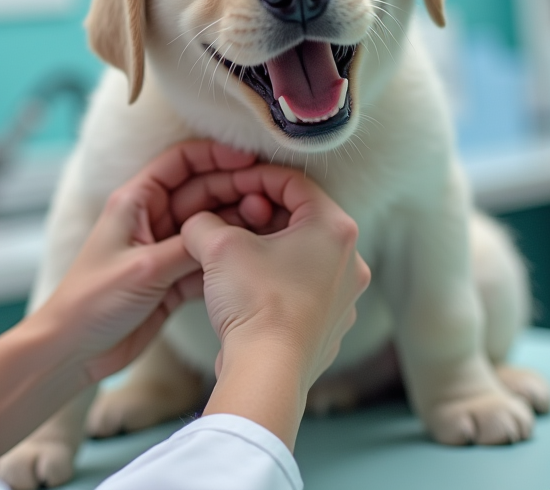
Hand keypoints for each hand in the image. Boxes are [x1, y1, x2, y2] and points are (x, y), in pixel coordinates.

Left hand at [34, 140, 262, 382]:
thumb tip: (229, 229)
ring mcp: (164, 249)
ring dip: (237, 223)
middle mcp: (151, 219)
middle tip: (270, 196)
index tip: (250, 160)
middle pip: (202, 191)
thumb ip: (188, 246)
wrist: (75, 352)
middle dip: (235, 189)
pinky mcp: (173, 278)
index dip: (215, 155)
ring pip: (209, 224)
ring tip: (271, 223)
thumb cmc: (92, 302)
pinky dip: (229, 255)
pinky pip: (208, 258)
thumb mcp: (144, 268)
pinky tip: (255, 255)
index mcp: (135, 202)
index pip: (180, 163)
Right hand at [179, 164, 370, 448]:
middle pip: (301, 218)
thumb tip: (198, 222)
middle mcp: (351, 260)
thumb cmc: (254, 302)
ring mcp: (345, 296)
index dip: (256, 178)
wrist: (267, 372)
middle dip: (263, 215)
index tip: (231, 185)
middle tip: (232, 219)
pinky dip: (279, 280)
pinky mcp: (332, 325)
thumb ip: (204, 221)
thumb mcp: (218, 245)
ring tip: (236, 255)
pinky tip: (249, 289)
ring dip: (270, 247)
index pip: (294, 183)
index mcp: (335, 228)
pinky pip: (304, 288)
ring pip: (303, 254)